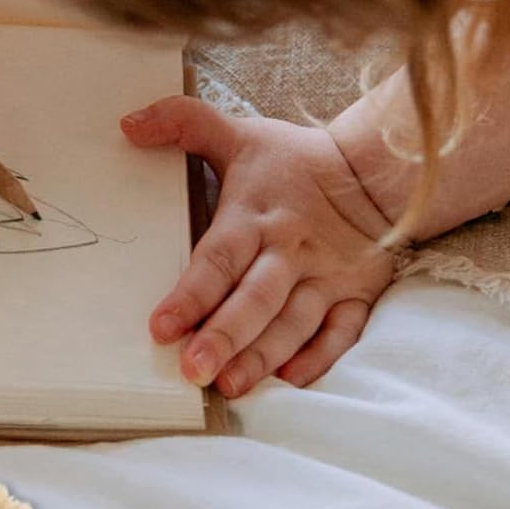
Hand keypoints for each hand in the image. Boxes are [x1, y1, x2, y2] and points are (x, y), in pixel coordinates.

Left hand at [121, 98, 398, 396]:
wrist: (380, 169)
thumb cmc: (297, 161)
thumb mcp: (240, 134)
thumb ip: (183, 123)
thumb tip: (128, 123)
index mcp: (256, 215)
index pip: (219, 259)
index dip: (191, 295)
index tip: (161, 326)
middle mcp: (291, 250)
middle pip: (257, 299)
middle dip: (226, 336)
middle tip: (195, 370)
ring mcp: (327, 276)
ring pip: (294, 323)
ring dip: (263, 356)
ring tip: (230, 385)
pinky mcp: (357, 294)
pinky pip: (340, 334)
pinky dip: (318, 359)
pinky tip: (288, 381)